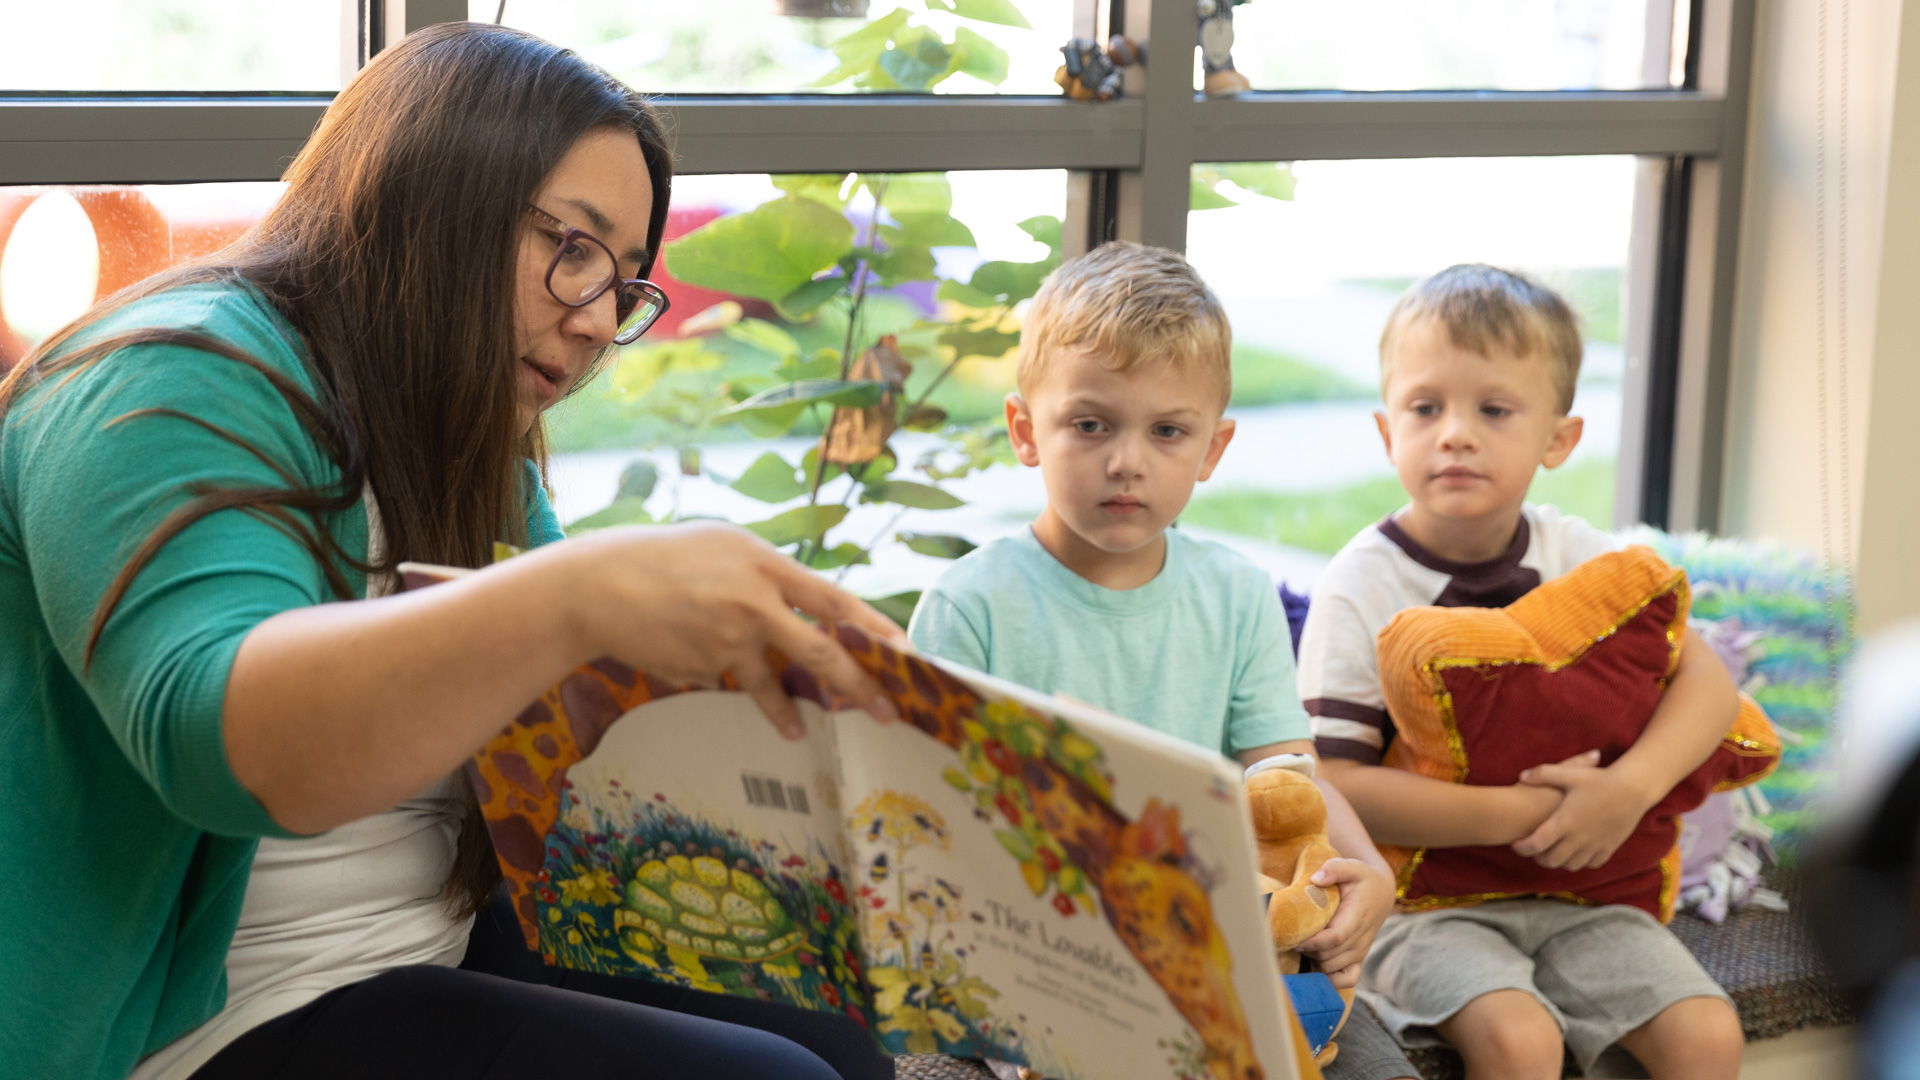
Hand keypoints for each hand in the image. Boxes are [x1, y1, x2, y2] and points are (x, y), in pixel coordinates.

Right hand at [555, 521, 904, 738]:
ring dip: (787, 713)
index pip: (835, 601)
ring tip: (798, 731)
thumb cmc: (667, 558)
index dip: (875, 628)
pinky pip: (723, 681)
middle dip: (859, 687)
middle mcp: (752, 604)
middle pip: (820, 654)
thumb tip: (817, 612)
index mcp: (764, 565)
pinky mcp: (700, 670)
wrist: (597, 586)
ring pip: (771, 686)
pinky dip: (716, 672)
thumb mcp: (727, 547)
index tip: (906, 652)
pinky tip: (686, 651)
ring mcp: (725, 642)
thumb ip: (771, 577)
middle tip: (885, 713)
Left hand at [1296, 857, 1395, 988]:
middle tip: (1290, 940)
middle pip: (1330, 957)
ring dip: (1313, 961)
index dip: (1314, 942)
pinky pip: (1346, 980)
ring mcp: (1360, 952)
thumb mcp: (1351, 866)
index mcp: (1357, 917)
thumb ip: (1334, 869)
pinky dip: (1330, 979)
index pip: (1336, 938)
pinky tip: (1315, 966)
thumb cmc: (1361, 879)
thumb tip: (1316, 879)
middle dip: (1308, 952)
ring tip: (1300, 946)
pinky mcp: (1358, 960)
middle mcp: (1360, 939)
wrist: (1380, 894)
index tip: (1295, 939)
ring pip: (1332, 968)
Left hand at [1511, 751, 1656, 869]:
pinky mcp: (1609, 848)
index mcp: (1564, 822)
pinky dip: (1581, 862)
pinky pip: (1591, 864)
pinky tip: (1577, 852)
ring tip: (1553, 851)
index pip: (1536, 844)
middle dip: (1538, 857)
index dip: (1522, 848)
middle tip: (1533, 849)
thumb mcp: (1569, 773)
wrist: (1633, 789)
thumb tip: (1522, 776)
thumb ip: (1543, 774)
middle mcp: (1578, 838)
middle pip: (1551, 860)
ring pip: (1571, 865)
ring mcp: (1594, 845)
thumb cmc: (1599, 780)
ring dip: (1559, 861)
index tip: (1515, 845)